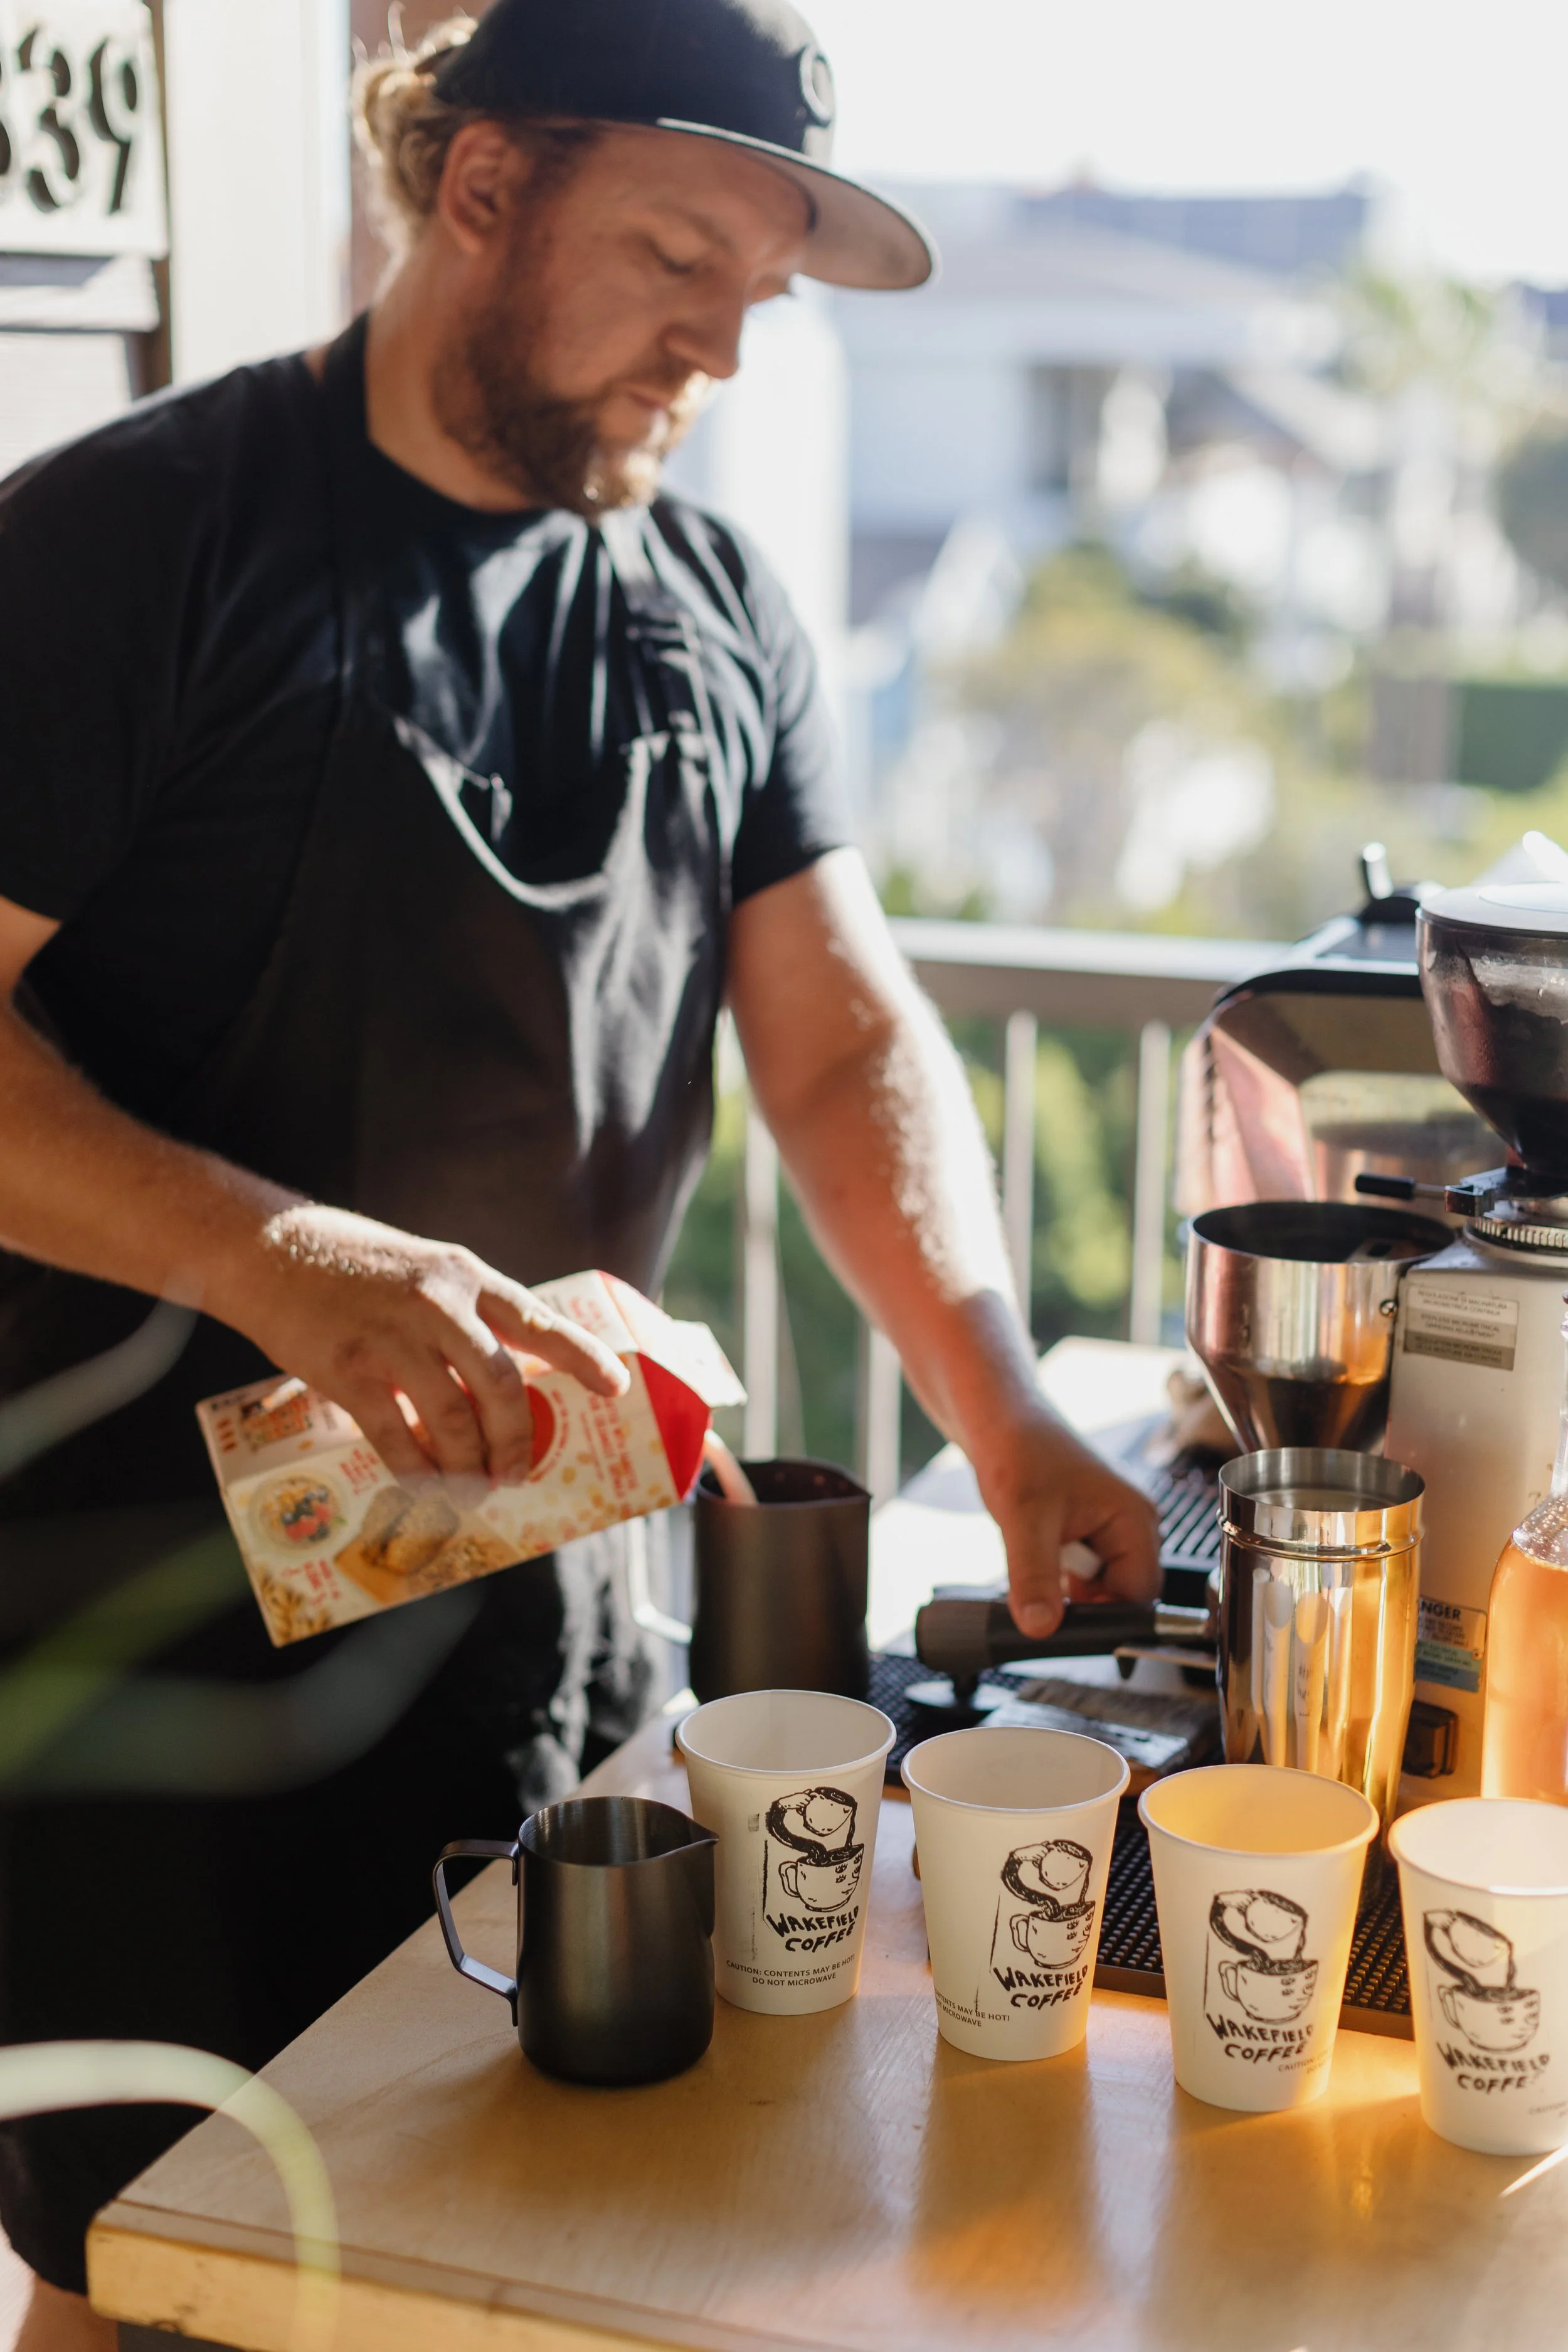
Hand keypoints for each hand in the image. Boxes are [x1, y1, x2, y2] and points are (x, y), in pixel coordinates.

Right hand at [220, 1205, 628, 1486]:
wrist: (272, 1249)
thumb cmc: (356, 1265)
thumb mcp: (425, 1268)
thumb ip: (466, 1312)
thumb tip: (507, 1377)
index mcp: (464, 1275)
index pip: (538, 1319)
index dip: (581, 1356)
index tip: (614, 1386)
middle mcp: (436, 1304)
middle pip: (501, 1385)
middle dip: (518, 1438)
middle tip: (520, 1471)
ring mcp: (392, 1338)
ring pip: (454, 1419)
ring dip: (472, 1464)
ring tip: (477, 1487)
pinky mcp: (349, 1370)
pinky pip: (397, 1436)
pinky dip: (418, 1470)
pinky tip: (426, 1487)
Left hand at [970, 1406, 1160, 1639]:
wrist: (997, 1420)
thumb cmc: (1018, 1450)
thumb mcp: (1023, 1519)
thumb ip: (1034, 1577)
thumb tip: (1041, 1628)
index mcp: (1134, 1520)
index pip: (1139, 1596)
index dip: (1103, 1616)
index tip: (1062, 1623)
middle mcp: (1131, 1527)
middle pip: (1119, 1595)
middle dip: (1080, 1600)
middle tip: (1040, 1582)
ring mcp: (1110, 1530)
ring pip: (1095, 1588)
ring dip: (1062, 1586)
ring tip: (1034, 1551)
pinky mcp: (1087, 1533)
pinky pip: (1079, 1575)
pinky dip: (1054, 1574)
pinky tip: (1033, 1549)